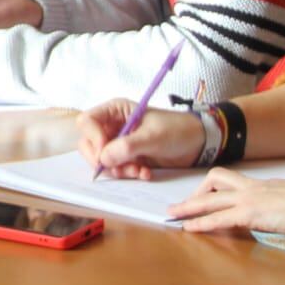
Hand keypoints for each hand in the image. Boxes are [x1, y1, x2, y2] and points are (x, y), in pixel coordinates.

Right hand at [76, 103, 203, 178]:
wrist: (198, 144)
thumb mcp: (153, 137)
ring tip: (139, 171)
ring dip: (118, 170)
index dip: (93, 139)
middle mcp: (112, 125)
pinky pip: (116, 169)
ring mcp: (118, 142)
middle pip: (89, 144)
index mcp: (115, 111)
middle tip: (122, 169)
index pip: (87, 122)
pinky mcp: (126, 157)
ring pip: (101, 160)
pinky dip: (128, 174)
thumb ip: (127, 146)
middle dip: (104, 160)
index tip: (106, 154)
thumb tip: (103, 159)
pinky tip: (145, 173)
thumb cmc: (177, 130)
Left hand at [167, 169, 284, 237]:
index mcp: (264, 184)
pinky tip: (189, 229)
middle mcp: (253, 188)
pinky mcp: (250, 214)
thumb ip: (284, 204)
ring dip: (189, 207)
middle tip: (180, 205)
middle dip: (195, 194)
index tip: (205, 195)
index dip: (214, 187)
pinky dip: (201, 223)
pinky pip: (218, 218)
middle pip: (215, 183)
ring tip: (172, 215)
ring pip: (210, 199)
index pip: (232, 180)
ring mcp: (249, 199)